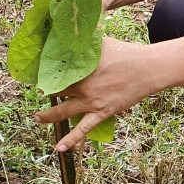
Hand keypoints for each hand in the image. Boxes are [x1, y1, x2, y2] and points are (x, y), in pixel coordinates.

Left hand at [37, 39, 157, 151]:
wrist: (147, 69)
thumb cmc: (127, 53)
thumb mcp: (103, 43)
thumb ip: (87, 43)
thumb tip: (76, 35)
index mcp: (80, 68)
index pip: (56, 73)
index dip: (45, 74)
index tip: (36, 74)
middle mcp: (82, 86)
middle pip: (56, 91)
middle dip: (45, 92)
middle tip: (39, 92)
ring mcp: (90, 102)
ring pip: (62, 111)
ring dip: (48, 116)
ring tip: (38, 118)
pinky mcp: (101, 113)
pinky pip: (82, 130)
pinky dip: (70, 140)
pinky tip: (59, 149)